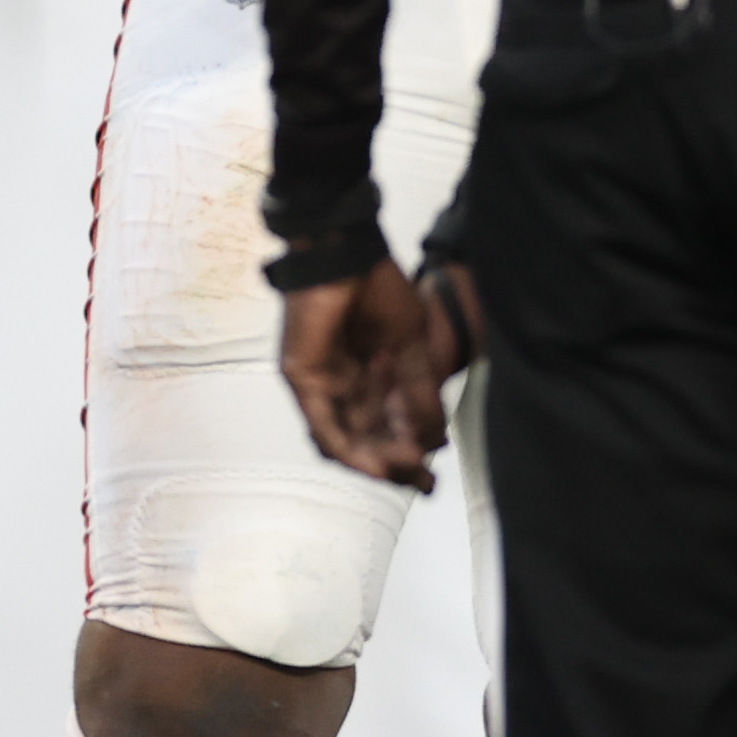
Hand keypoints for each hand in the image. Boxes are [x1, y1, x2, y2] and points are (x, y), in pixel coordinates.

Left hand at [279, 262, 454, 488]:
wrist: (346, 253)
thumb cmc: (377, 289)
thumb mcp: (411, 346)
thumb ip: (419, 391)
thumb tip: (433, 436)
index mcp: (368, 378)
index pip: (386, 429)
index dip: (410, 455)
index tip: (433, 474)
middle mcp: (342, 387)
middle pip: (366, 442)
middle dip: (396, 467)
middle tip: (424, 483)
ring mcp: (320, 385)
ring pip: (344, 441)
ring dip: (375, 463)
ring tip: (405, 474)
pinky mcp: (303, 380)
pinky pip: (323, 426)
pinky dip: (350, 450)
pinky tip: (376, 465)